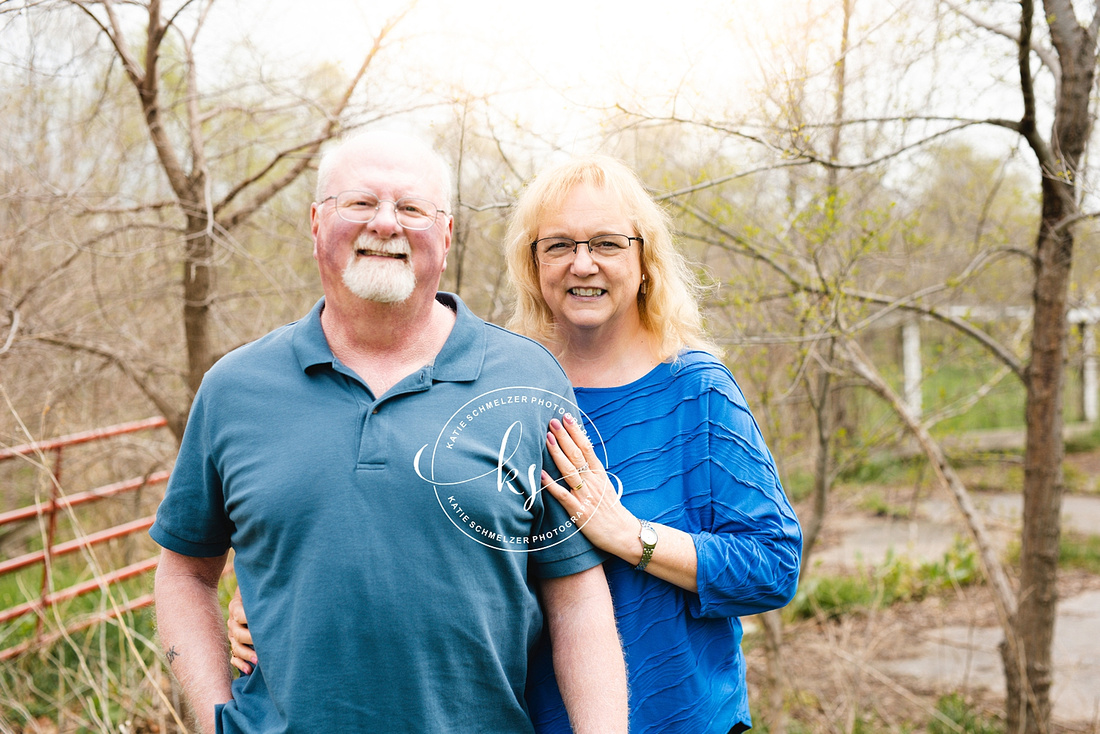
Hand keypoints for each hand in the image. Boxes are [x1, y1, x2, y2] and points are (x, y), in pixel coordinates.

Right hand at [228, 586, 256, 674]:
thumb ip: (260, 591)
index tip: (264, 624)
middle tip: (264, 645)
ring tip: (258, 660)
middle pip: (238, 634)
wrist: (250, 594)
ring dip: (246, 655)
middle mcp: (232, 622)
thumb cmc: (259, 591)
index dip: (249, 620)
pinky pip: (234, 657)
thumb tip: (271, 589)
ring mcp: (233, 634)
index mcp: (236, 606)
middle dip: (251, 640)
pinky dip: (240, 664)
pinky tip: (249, 670)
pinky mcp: (235, 643)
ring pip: (236, 647)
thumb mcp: (255, 588)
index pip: (239, 615)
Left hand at [541, 413, 640, 563]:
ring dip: (558, 454)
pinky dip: (552, 486)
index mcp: (599, 474)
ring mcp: (586, 496)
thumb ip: (592, 471)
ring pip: (570, 471)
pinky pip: (563, 496)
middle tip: (552, 421)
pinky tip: (542, 475)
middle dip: (564, 437)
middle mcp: (593, 482)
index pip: (587, 448)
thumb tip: (579, 454)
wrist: (623, 534)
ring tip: (548, 438)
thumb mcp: (605, 485)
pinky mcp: (579, 512)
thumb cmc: (611, 510)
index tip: (566, 417)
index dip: (576, 432)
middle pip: (577, 455)